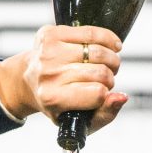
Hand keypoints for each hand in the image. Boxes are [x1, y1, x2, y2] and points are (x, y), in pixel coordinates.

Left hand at [0, 25, 129, 133]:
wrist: (29, 79)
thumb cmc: (59, 101)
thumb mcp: (79, 120)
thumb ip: (105, 114)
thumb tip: (122, 97)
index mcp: (52, 99)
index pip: (97, 94)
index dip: (106, 94)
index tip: (102, 93)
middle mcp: (48, 74)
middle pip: (99, 72)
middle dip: (110, 76)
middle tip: (106, 78)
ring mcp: (48, 52)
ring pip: (98, 51)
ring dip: (111, 58)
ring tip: (108, 64)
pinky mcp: (51, 33)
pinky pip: (91, 32)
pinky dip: (107, 39)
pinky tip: (111, 46)